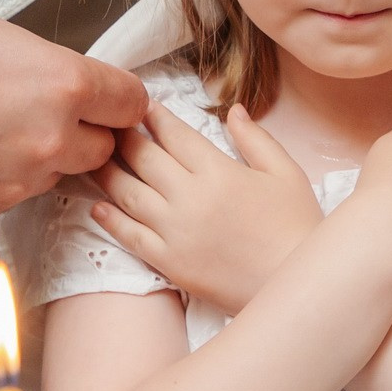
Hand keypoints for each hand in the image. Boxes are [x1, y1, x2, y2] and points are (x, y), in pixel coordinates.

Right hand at [0, 6, 148, 228]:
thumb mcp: (2, 39)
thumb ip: (49, 72)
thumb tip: (67, 92)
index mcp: (64, 86)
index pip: (131, 104)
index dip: (118, 101)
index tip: (107, 101)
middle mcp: (51, 139)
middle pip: (102, 150)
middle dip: (81, 135)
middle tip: (42, 117)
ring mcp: (18, 182)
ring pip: (52, 176)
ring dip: (36, 160)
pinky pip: (6, 198)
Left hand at [91, 102, 324, 312]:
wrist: (293, 284)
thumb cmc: (297, 226)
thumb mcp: (285, 173)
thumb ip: (256, 139)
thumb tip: (234, 110)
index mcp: (218, 171)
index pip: (174, 134)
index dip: (154, 117)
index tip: (139, 106)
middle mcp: (189, 197)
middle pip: (144, 159)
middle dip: (124, 138)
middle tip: (110, 126)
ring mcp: (175, 231)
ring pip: (128, 194)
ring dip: (108, 172)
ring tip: (95, 158)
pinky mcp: (169, 261)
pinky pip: (131, 236)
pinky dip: (111, 219)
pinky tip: (98, 207)